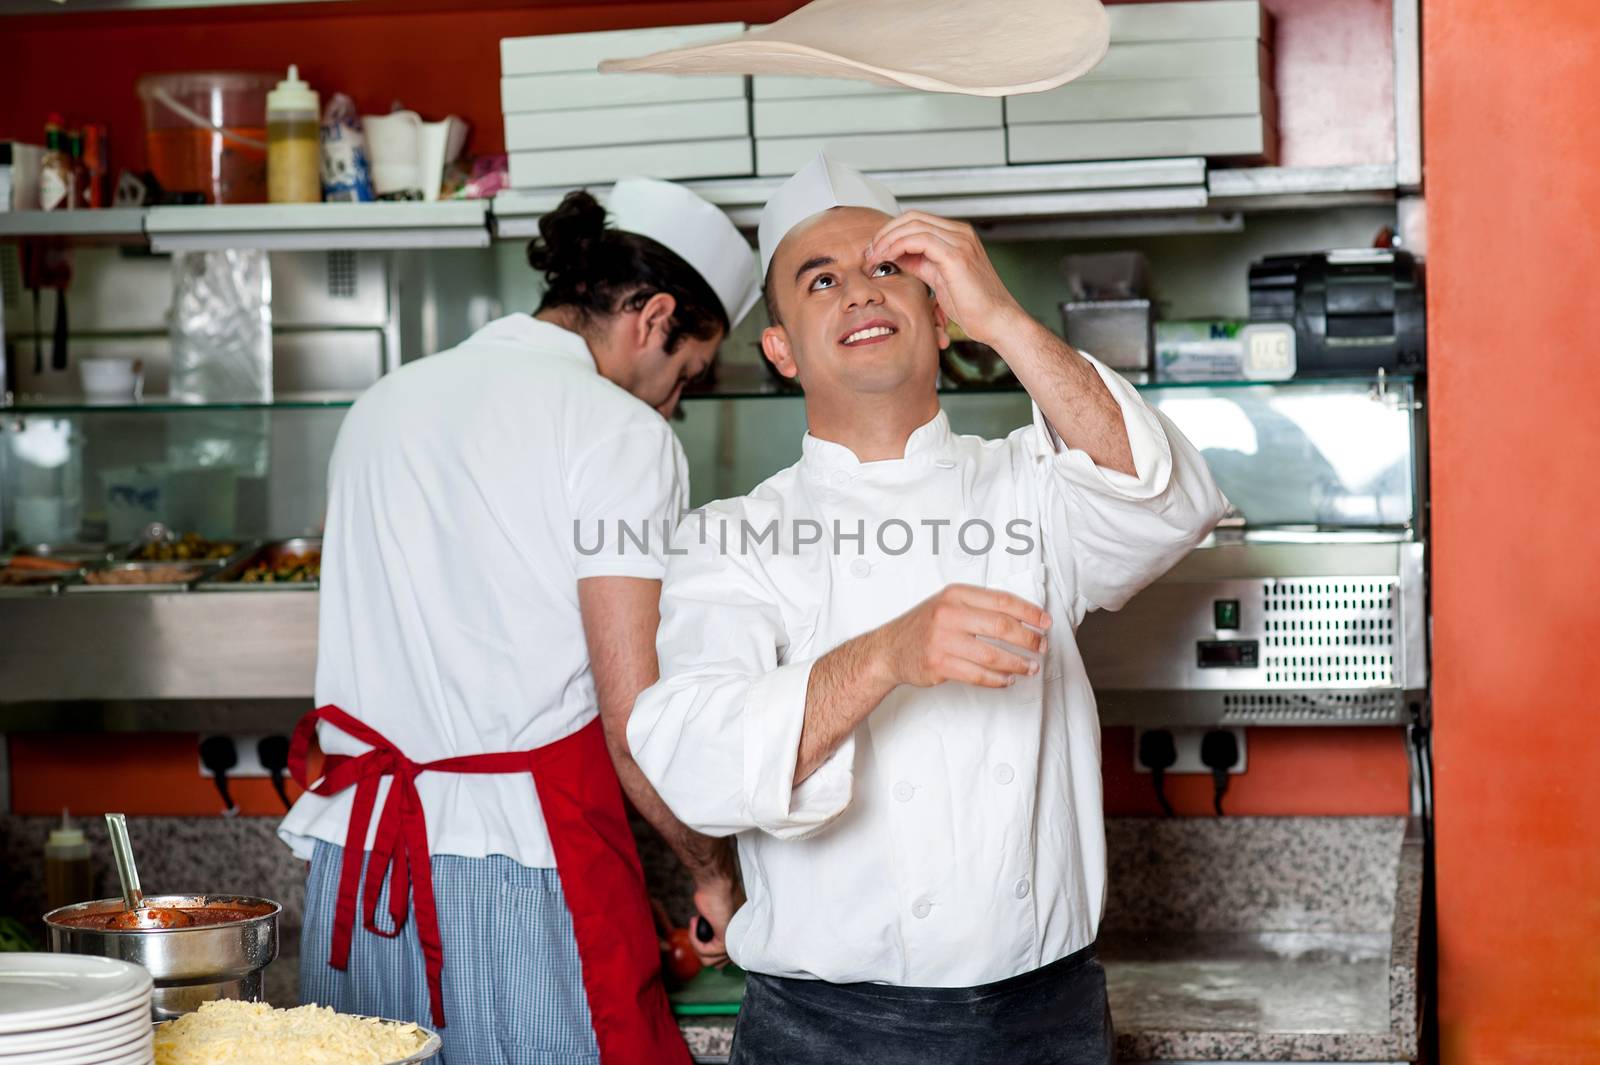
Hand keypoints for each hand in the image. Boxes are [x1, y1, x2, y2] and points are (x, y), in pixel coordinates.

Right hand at [690, 876, 743, 967]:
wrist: (716, 882)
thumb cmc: (716, 892)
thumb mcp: (719, 914)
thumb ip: (718, 928)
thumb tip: (709, 939)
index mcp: (741, 936)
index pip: (729, 960)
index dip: (712, 954)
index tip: (703, 940)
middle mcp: (740, 941)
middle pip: (718, 964)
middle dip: (702, 950)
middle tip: (697, 931)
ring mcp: (733, 942)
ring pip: (709, 962)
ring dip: (697, 945)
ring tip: (696, 924)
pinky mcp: (724, 941)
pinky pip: (705, 951)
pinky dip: (695, 939)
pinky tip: (695, 922)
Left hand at [864, 211, 1026, 346]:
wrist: (997, 321)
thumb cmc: (972, 306)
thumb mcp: (938, 279)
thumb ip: (919, 263)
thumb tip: (895, 255)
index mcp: (957, 236)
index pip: (917, 220)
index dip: (892, 231)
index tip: (875, 249)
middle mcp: (960, 233)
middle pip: (913, 217)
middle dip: (886, 232)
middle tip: (870, 252)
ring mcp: (960, 241)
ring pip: (914, 224)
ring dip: (888, 239)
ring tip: (875, 256)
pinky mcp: (956, 255)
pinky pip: (919, 239)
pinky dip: (898, 245)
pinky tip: (888, 258)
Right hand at [872, 583, 1049, 689]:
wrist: (889, 649)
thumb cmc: (924, 627)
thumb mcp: (948, 604)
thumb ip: (979, 607)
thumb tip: (1023, 618)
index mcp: (956, 594)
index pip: (1003, 601)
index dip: (1029, 613)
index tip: (1045, 623)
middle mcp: (949, 614)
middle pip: (1002, 627)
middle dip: (1029, 639)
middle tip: (1042, 648)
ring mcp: (943, 640)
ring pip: (993, 655)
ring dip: (1017, 664)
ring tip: (1030, 668)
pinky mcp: (939, 664)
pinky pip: (978, 675)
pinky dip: (998, 679)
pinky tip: (1007, 680)